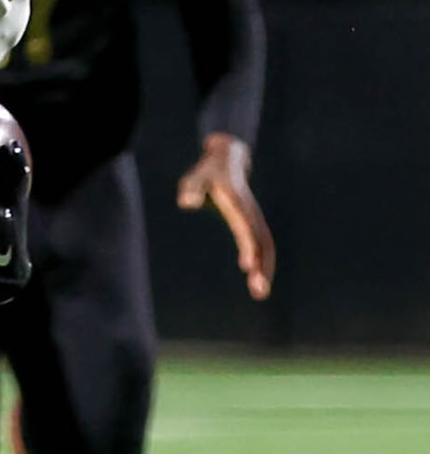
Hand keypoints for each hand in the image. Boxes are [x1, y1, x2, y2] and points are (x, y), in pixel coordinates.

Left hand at [177, 133, 274, 300]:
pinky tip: (256, 280)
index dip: (248, 248)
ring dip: (266, 269)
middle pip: (261, 243)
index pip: (245, 229)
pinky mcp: (254, 223)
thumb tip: (186, 202)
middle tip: (259, 291)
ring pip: (266, 246)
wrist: (228, 160)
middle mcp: (251, 214)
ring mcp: (255, 219)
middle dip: (263, 267)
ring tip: (260, 293)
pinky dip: (264, 262)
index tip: (247, 267)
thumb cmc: (206, 173)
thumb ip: (191, 188)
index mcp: (237, 205)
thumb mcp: (195, 177)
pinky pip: (263, 245)